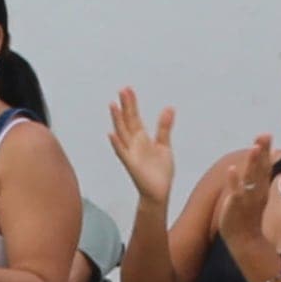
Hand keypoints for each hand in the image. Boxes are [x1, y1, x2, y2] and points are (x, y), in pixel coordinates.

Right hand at [107, 88, 177, 220]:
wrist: (159, 192)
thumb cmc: (160, 171)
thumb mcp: (164, 145)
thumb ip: (164, 127)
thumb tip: (169, 108)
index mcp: (142, 138)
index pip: (134, 117)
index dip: (131, 103)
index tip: (128, 89)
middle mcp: (134, 143)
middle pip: (127, 121)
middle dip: (125, 106)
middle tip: (122, 89)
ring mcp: (130, 153)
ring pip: (121, 133)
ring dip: (116, 120)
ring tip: (112, 105)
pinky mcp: (131, 164)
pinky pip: (122, 153)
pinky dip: (116, 144)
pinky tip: (111, 134)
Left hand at [207, 138, 280, 276]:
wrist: (246, 241)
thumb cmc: (249, 216)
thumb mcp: (257, 194)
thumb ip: (260, 176)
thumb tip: (266, 158)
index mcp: (261, 188)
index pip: (265, 166)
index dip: (266, 150)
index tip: (267, 134)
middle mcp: (257, 192)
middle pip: (261, 169)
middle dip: (262, 152)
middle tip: (264, 135)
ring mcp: (247, 199)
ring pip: (251, 178)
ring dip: (253, 163)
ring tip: (254, 147)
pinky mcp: (236, 207)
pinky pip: (236, 192)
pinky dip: (234, 181)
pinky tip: (232, 169)